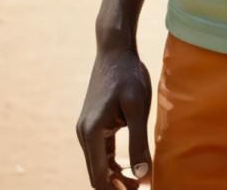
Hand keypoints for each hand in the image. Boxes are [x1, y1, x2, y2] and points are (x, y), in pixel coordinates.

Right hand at [76, 44, 152, 189]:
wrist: (115, 49)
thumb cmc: (128, 75)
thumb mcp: (137, 108)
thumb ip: (138, 143)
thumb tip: (142, 176)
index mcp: (92, 132)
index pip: (98, 177)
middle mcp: (84, 133)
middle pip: (96, 174)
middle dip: (116, 187)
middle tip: (139, 189)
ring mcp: (86, 128)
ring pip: (98, 164)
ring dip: (115, 177)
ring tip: (137, 183)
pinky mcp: (93, 123)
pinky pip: (100, 152)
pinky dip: (112, 163)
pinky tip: (128, 168)